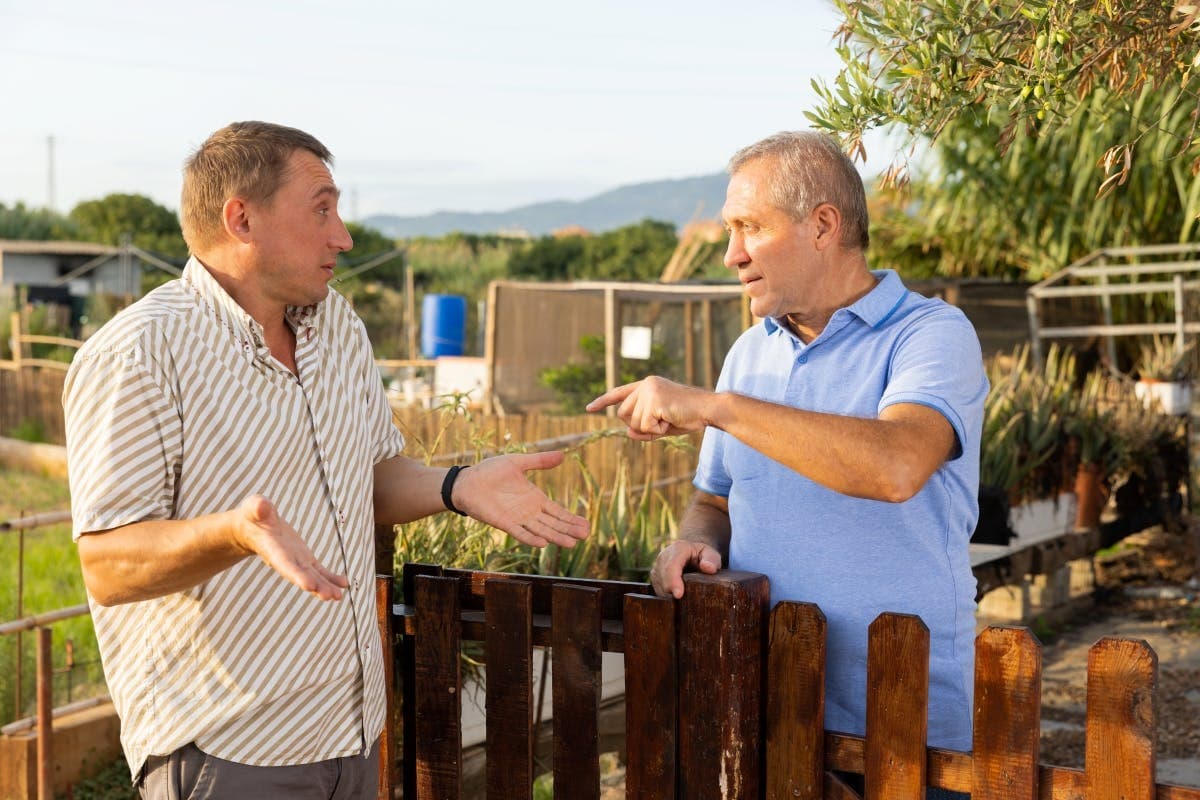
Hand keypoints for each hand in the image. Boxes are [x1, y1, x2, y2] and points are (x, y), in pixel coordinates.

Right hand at [234, 495, 349, 600]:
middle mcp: (285, 560)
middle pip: (301, 575)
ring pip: (312, 577)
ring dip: (325, 586)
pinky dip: (331, 577)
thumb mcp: (253, 508)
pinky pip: (319, 571)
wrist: (253, 526)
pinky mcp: (304, 558)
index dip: (296, 574)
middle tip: (330, 596)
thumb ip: (257, 508)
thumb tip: (260, 505)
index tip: (309, 585)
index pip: (285, 564)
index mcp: (272, 549)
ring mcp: (296, 561)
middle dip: (316, 586)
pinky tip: (344, 584)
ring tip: (338, 596)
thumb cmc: (253, 515)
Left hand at [453, 451, 589, 547]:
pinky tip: (543, 544)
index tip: (586, 525)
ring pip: (541, 530)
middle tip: (586, 535)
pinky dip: (531, 538)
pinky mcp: (504, 522)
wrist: (468, 481)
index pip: (557, 511)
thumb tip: (563, 455)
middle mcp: (529, 512)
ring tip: (571, 543)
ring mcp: (517, 519)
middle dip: (569, 529)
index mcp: (535, 498)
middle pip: (553, 523)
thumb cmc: (490, 471)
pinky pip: (520, 532)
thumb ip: (539, 461)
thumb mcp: (518, 462)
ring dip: (555, 537)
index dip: (571, 518)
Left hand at [585, 376, 712, 440]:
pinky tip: (671, 420)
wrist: (709, 409)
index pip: (619, 393)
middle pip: (623, 415)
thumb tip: (628, 434)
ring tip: (670, 418)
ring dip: (651, 428)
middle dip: (640, 425)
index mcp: (647, 386)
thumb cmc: (689, 416)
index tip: (589, 409)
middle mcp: (645, 384)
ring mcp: (648, 390)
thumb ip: (644, 429)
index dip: (603, 402)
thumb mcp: (663, 425)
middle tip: (663, 421)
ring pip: (633, 423)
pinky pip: (645, 427)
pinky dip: (658, 430)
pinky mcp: (654, 400)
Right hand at [650, 539, 721, 598]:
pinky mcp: (655, 578)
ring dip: (670, 595)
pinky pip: (658, 591)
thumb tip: (708, 568)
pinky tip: (678, 597)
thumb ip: (711, 560)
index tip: (679, 595)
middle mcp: (663, 556)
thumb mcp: (712, 554)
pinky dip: (667, 597)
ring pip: (659, 586)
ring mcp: (657, 567)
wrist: (692, 554)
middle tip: (684, 603)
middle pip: (663, 578)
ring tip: (685, 597)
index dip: (673, 580)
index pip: (672, 565)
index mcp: (678, 548)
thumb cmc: (703, 556)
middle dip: (671, 592)